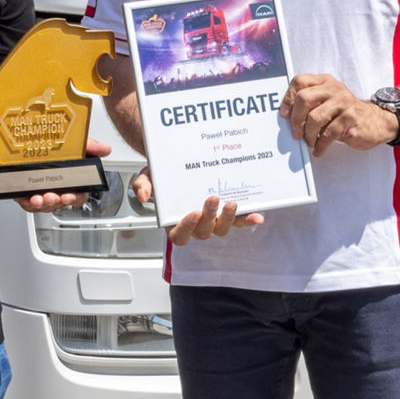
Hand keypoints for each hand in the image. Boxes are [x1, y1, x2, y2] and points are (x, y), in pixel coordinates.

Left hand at [15, 137, 112, 212]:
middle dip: (56, 201)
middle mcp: (58, 189)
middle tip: (52, 196)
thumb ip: (91, 147)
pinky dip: (28, 202)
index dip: (74, 198)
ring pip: (45, 205)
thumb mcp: (77, 145)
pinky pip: (29, 203)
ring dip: (42, 203)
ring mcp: (43, 192)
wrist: (34, 143)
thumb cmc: (59, 149)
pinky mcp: (28, 193)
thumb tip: (105, 149)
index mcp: (71, 181)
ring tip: (39, 198)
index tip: (69, 196)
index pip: (78, 195)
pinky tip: (28, 198)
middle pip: (60, 202)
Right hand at [130, 168, 262, 242]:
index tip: (193, 213)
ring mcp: (213, 221)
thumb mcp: (147, 176)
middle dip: (209, 217)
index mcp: (174, 223)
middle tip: (213, 198)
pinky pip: (239, 221)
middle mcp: (195, 226)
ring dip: (228, 219)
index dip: (186, 227)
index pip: (179, 235)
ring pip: (222, 228)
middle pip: (204, 232)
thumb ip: (142, 185)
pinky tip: (258, 215)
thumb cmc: (162, 176)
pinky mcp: (227, 213)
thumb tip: (142, 194)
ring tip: (231, 203)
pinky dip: (248, 220)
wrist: (178, 163)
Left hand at [280, 73, 396, 157]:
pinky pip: (327, 135)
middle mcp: (335, 89)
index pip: (300, 81)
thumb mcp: (330, 100)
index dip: (288, 98)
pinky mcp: (351, 120)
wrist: (378, 122)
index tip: (284, 114)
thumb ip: (312, 102)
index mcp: (326, 81)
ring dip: (308, 135)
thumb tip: (287, 116)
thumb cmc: (347, 113)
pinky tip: (319, 150)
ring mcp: (344, 104)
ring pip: (314, 118)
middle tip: (296, 133)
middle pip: (304, 99)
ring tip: (310, 142)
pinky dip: (320, 146)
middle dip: (295, 119)